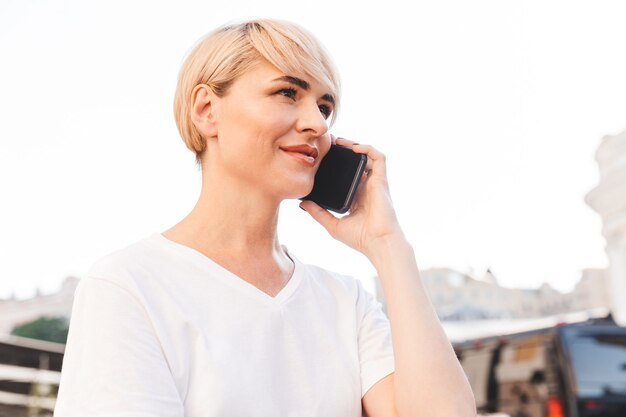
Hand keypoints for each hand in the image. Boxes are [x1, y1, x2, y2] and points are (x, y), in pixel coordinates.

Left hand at [299, 136, 404, 258]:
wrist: (378, 243)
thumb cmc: (360, 238)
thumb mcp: (332, 224)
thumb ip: (318, 212)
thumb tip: (302, 203)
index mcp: (356, 197)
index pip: (346, 176)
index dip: (337, 165)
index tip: (322, 157)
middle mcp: (366, 188)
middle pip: (355, 163)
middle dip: (344, 151)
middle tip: (328, 143)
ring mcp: (374, 183)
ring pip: (367, 157)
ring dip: (354, 145)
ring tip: (339, 141)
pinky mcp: (381, 180)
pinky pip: (379, 158)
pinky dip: (368, 149)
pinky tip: (354, 147)